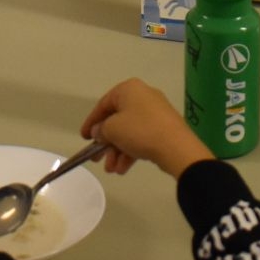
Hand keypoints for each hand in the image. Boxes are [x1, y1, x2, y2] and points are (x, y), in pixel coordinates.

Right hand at [81, 78, 213, 178]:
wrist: (176, 146)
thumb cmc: (140, 131)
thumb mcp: (112, 129)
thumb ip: (100, 129)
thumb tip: (98, 131)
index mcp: (129, 89)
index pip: (103, 104)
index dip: (91, 122)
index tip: (83, 138)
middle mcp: (142, 96)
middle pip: (116, 120)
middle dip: (105, 143)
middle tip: (97, 159)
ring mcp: (155, 112)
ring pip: (129, 132)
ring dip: (117, 152)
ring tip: (112, 170)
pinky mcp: (163, 127)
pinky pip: (141, 137)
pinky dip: (130, 152)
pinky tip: (123, 169)